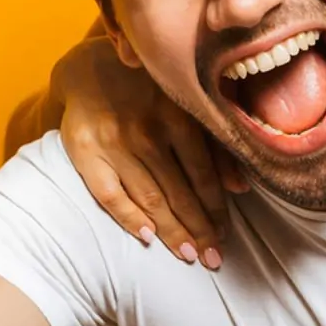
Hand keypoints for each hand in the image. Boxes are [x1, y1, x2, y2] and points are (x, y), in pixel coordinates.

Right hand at [50, 34, 237, 268]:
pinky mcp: (84, 151)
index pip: (202, 173)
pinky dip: (128, 217)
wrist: (87, 66)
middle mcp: (146, 130)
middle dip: (199, 229)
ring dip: (172, 230)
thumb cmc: (145, 89)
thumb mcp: (183, 104)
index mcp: (176, 114)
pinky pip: (108, 193)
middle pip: (178, 191)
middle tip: (214, 258)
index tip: (226, 235)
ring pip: (149, 197)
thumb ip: (213, 142)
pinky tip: (147, 236)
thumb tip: (241, 187)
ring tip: (189, 254)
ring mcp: (113, 142)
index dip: (216, 208)